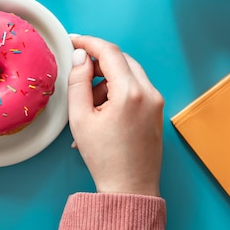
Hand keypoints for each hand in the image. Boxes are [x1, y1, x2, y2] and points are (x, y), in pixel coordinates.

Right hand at [67, 35, 163, 196]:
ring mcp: (156, 102)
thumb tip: (80, 57)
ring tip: (89, 107)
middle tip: (78, 73)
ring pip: (128, 73)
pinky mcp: (156, 111)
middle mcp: (149, 93)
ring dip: (107, 79)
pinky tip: (101, 113)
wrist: (129, 188)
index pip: (109, 52)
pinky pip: (135, 88)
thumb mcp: (80, 117)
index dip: (88, 42)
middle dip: (98, 62)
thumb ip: (78, 82)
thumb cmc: (104, 157)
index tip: (72, 41)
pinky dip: (117, 91)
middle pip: (121, 60)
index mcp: (130, 92)